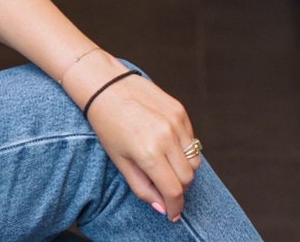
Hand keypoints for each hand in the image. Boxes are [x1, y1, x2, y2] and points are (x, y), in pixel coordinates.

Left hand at [76, 67, 202, 221]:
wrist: (104, 85)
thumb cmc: (106, 125)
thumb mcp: (119, 161)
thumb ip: (142, 187)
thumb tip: (162, 207)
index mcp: (148, 153)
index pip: (174, 190)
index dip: (175, 206)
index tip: (173, 213)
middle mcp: (166, 138)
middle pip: (188, 177)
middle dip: (178, 188)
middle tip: (164, 187)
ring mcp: (176, 122)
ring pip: (195, 160)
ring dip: (183, 169)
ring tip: (163, 164)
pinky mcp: (180, 110)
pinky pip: (192, 140)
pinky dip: (183, 149)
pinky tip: (164, 144)